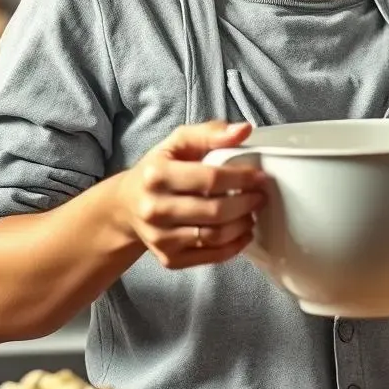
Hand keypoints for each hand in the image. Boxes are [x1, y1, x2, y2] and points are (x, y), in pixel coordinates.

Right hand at [116, 120, 270, 269]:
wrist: (127, 206)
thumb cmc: (159, 170)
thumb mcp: (178, 142)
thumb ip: (210, 133)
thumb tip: (244, 130)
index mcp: (157, 175)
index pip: (210, 179)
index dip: (241, 179)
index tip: (260, 177)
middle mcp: (155, 209)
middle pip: (215, 211)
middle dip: (246, 204)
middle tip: (260, 197)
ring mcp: (160, 238)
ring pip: (214, 237)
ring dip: (242, 226)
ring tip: (252, 213)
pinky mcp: (168, 259)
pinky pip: (209, 258)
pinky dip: (233, 247)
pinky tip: (242, 233)